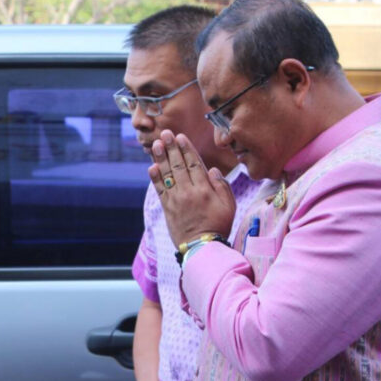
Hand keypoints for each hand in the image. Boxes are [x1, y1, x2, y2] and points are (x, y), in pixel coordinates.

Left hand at [148, 129, 234, 246]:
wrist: (202, 247)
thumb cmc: (218, 225)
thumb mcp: (229, 206)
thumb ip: (222, 186)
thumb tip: (212, 170)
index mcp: (204, 189)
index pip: (194, 163)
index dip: (186, 149)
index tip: (180, 137)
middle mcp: (188, 192)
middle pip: (178, 165)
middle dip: (171, 148)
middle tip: (165, 133)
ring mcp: (176, 200)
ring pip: (167, 175)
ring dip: (161, 158)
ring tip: (157, 144)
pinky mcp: (167, 208)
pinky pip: (160, 190)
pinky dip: (155, 178)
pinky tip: (152, 167)